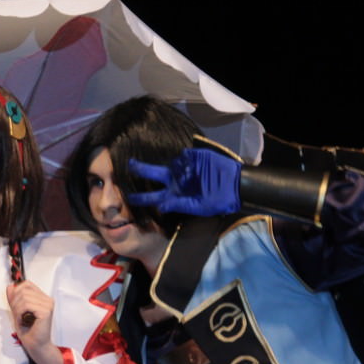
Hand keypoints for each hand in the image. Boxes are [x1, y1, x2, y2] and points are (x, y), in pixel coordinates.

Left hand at [6, 281, 60, 363]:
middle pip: (24, 289)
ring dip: (17, 309)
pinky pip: (26, 305)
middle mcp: (48, 299)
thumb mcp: (18, 311)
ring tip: (20, 319)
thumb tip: (10, 286)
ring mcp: (48, 305)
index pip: (27, 284)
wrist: (35, 345)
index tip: (13, 302)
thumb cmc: (28, 331)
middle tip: (16, 314)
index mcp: (43, 298)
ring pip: (24, 297)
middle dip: (15, 301)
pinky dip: (20, 313)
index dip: (16, 290)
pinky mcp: (46, 312)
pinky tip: (23, 321)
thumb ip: (15, 298)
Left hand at [127, 145, 241, 215]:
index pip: (153, 197)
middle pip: (154, 174)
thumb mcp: (198, 207)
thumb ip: (179, 205)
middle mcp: (176, 181)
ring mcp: (184, 168)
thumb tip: (160, 206)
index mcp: (175, 195)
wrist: (235, 185)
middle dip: (141, 169)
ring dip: (171, 167)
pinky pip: (183, 156)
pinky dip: (184, 159)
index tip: (128, 197)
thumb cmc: (217, 200)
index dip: (141, 197)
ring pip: (170, 164)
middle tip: (129, 164)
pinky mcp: (193, 157)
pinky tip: (191, 165)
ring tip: (178, 171)